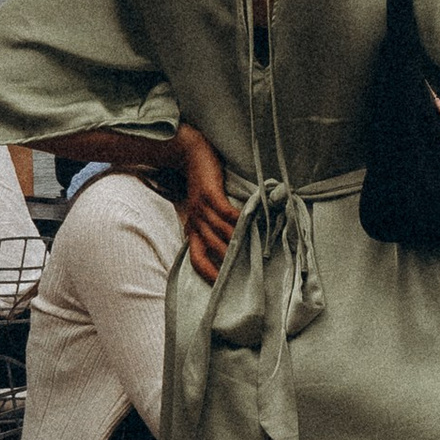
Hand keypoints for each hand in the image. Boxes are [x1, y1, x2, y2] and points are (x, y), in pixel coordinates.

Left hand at [178, 123, 235, 281]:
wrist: (189, 152)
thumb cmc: (200, 182)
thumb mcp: (202, 209)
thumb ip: (213, 226)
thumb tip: (232, 243)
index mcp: (192, 228)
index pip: (196, 258)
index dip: (207, 273)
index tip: (221, 287)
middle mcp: (195, 221)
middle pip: (211, 248)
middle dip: (226, 263)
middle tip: (242, 277)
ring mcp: (201, 207)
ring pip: (219, 231)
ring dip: (234, 243)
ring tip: (250, 255)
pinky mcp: (210, 192)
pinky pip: (224, 210)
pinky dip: (236, 218)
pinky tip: (248, 224)